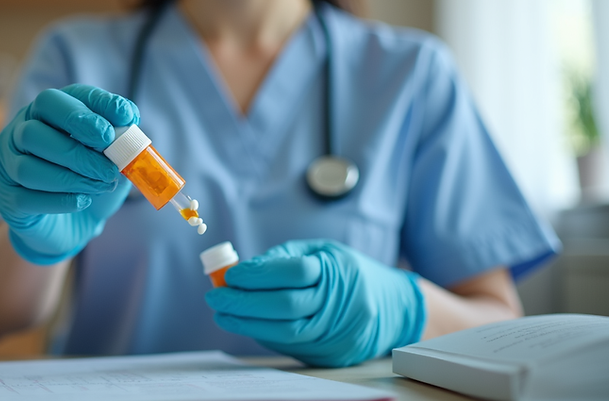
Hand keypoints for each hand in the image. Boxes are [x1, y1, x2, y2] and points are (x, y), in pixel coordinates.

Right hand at [0, 84, 137, 264]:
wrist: (73, 226)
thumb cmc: (92, 181)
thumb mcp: (113, 158)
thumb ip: (120, 142)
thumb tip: (130, 125)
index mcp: (46, 114)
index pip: (60, 98)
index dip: (93, 105)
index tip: (126, 117)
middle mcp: (20, 132)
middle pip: (36, 127)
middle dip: (79, 142)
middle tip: (111, 161)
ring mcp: (8, 166)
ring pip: (28, 167)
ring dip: (72, 177)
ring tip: (102, 185)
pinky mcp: (8, 199)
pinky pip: (26, 198)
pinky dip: (59, 200)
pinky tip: (82, 201)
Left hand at [205, 240, 424, 366]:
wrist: (393, 308)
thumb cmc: (348, 273)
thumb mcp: (322, 251)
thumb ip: (282, 258)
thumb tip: (240, 272)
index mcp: (337, 273)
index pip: (292, 273)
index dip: (257, 275)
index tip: (230, 275)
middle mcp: (340, 305)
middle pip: (285, 306)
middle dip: (243, 303)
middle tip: (215, 297)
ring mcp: (338, 334)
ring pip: (285, 332)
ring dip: (247, 324)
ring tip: (222, 314)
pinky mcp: (332, 355)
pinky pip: (291, 346)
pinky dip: (264, 335)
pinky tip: (246, 325)